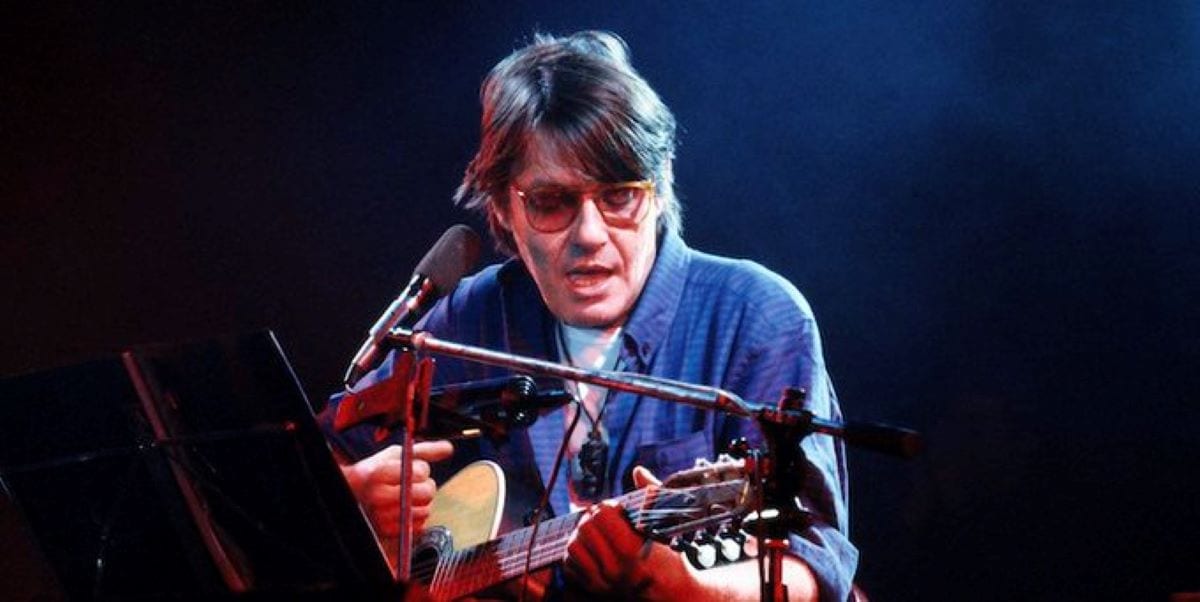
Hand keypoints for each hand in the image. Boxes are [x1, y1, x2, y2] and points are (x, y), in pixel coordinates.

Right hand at [340, 441, 452, 569]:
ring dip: (422, 502)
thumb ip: (424, 451)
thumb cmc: (375, 471)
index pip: (420, 472)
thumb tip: (448, 448)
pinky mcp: (388, 531)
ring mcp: (383, 516)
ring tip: (407, 495)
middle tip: (414, 483)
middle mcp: (379, 496)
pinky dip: (417, 516)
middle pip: (427, 492)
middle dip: (426, 486)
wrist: (352, 493)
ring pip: (426, 510)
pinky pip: (419, 525)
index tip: (411, 469)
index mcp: (379, 474)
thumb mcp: (395, 455)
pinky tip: (405, 508)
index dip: (421, 469)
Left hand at [563, 466, 696, 599]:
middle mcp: (615, 568)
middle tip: (602, 518)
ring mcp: (603, 581)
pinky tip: (590, 549)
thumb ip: (651, 495)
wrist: (672, 594)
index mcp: (633, 549)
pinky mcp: (595, 590)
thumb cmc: (670, 559)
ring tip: (594, 533)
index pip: (602, 515)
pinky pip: (570, 565)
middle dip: (592, 518)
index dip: (607, 506)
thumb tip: (637, 470)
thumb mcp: (666, 526)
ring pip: (573, 546)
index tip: (615, 509)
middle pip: (585, 528)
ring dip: (581, 535)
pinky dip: (576, 554)